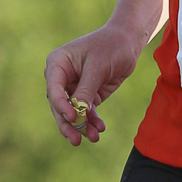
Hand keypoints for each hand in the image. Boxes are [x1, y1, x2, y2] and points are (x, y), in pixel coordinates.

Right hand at [44, 20, 141, 146]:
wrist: (128, 42)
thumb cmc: (111, 46)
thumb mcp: (98, 66)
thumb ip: (86, 89)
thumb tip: (77, 112)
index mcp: (58, 63)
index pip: (53, 89)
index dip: (61, 105)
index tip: (73, 117)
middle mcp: (62, 77)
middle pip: (60, 105)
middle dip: (69, 123)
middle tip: (76, 140)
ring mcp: (74, 87)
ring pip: (73, 112)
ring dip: (82, 126)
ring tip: (94, 138)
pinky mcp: (88, 95)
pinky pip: (86, 112)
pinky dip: (92, 121)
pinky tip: (99, 129)